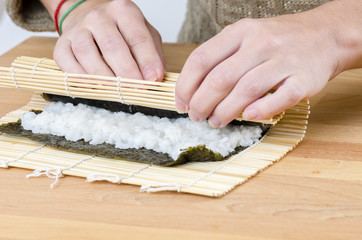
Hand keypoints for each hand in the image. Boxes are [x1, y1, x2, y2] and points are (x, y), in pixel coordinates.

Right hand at [54, 0, 164, 79]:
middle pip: (112, 46)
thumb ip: (153, 53)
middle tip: (136, 90)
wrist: (88, 16)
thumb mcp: (144, 33)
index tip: (153, 79)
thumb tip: (155, 77)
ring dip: (103, 77)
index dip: (147, 61)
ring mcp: (78, 29)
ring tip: (117, 92)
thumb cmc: (121, 30)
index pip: (137, 37)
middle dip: (126, 72)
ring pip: (87, 53)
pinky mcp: (62, 43)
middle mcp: (99, 17)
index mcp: (124, 11)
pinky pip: (66, 61)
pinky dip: (80, 77)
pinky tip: (94, 87)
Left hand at [175, 11, 343, 126]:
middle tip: (197, 116)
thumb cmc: (279, 40)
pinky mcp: (305, 78)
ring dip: (225, 111)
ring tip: (216, 121)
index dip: (186, 85)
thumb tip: (193, 89)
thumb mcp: (246, 37)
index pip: (202, 59)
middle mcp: (261, 42)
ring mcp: (285, 60)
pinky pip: (281, 97)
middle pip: (220, 78)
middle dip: (201, 103)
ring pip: (246, 90)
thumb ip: (221, 57)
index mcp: (241, 31)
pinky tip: (249, 117)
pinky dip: (262, 110)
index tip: (182, 102)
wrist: (327, 35)